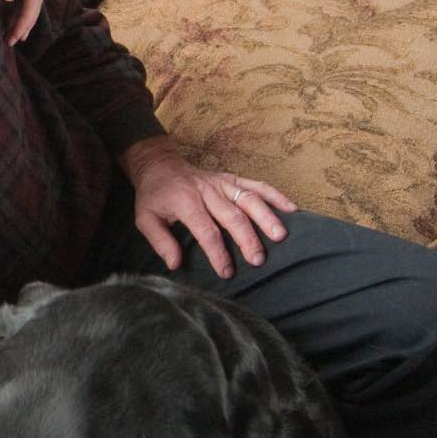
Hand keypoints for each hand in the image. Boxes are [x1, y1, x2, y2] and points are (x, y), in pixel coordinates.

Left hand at [119, 137, 294, 278]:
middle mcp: (207, 191)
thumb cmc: (154, 197)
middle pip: (232, 216)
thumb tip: (175, 264)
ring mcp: (222, 183)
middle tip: (258, 259)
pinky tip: (291, 209)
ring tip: (280, 236)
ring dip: (266, 217)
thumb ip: (160, 242)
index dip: (218, 253)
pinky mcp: (232, 179)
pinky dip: (275, 196)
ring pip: (249, 199)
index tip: (226, 272)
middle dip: (247, 239)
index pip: (206, 230)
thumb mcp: (145, 219)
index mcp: (185, 201)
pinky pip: (257, 185)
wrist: (160, 166)